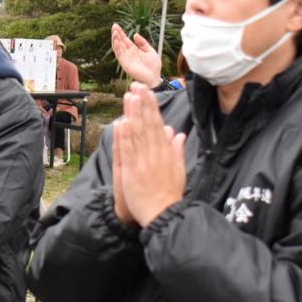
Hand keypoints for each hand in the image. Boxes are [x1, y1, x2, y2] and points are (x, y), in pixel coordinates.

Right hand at [111, 23, 161, 87]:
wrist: (155, 77)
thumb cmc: (153, 65)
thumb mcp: (149, 50)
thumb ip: (142, 42)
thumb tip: (134, 34)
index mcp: (133, 50)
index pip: (124, 39)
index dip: (120, 32)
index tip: (116, 25)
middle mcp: (128, 54)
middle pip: (120, 42)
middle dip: (116, 34)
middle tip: (114, 26)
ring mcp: (126, 59)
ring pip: (117, 48)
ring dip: (115, 40)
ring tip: (114, 32)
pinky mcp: (125, 64)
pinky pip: (119, 55)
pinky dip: (117, 48)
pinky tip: (117, 41)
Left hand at [113, 83, 186, 226]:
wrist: (164, 215)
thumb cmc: (170, 195)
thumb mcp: (179, 170)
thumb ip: (177, 151)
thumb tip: (177, 133)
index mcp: (166, 153)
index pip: (158, 125)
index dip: (152, 108)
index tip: (148, 92)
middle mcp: (155, 154)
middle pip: (148, 125)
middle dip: (143, 104)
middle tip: (138, 86)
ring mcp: (144, 162)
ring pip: (138, 134)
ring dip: (133, 114)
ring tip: (130, 97)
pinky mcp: (132, 172)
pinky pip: (128, 151)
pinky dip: (125, 137)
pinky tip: (122, 122)